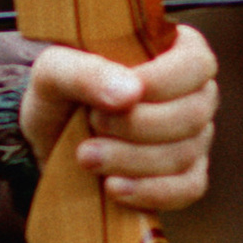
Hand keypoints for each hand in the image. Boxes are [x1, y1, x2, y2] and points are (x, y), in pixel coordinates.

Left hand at [19, 22, 218, 215]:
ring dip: (130, 160)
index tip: (118, 97)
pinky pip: (189, 188)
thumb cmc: (58, 93)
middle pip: (192, 114)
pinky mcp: (186, 174)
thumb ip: (87, 72)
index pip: (196, 64)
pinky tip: (112, 186)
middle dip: (136, 126)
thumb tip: (130, 93)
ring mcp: (195, 136)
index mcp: (175, 50)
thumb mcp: (55, 72)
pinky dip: (150, 191)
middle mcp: (195, 92)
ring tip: (86, 156)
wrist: (47, 138)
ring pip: (184, 154)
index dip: (161, 83)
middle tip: (93, 123)